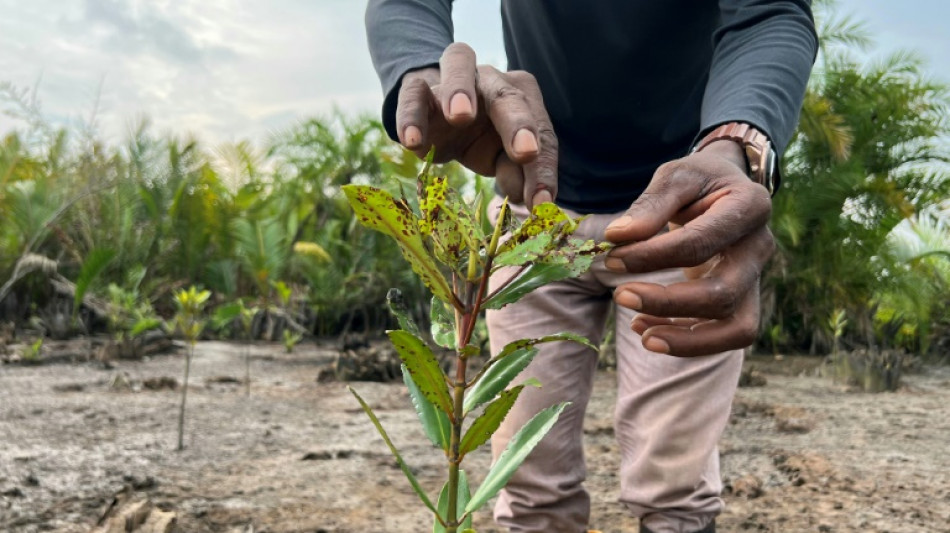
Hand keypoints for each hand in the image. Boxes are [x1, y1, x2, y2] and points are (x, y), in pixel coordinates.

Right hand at [396, 43, 557, 207]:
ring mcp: (454, 78)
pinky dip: (411, 115)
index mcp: (522, 96)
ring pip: (460, 65)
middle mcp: (493, 80)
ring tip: (460, 116)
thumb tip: (523, 197)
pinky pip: (413, 94)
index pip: (539, 131)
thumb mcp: (502, 160)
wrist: (439, 118)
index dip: (541, 168)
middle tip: (527, 153)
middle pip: (508, 95)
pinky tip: (412, 142)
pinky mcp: (418, 88)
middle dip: (518, 123)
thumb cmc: (482, 138)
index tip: (542, 200)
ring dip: (460, 89)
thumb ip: (516, 174)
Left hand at [603, 140, 774, 356]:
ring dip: (687, 339)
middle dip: (667, 302)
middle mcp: (761, 246)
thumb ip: (650, 205)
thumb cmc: (698, 181)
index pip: (699, 243)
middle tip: (620, 295)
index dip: (652, 256)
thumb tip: (617, 236)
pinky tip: (647, 330)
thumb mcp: (676, 177)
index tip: (612, 258)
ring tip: (639, 332)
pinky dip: (689, 340)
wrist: (726, 189)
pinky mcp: (746, 298)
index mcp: (750, 205)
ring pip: (737, 328)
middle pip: (722, 293)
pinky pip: (728, 334)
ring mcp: (758, 277)